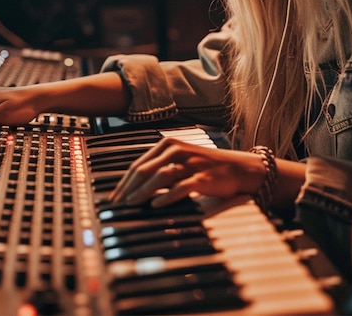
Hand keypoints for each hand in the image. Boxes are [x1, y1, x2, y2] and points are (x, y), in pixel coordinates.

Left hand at [109, 137, 266, 207]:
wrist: (238, 168)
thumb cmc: (206, 166)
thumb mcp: (180, 160)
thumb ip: (159, 168)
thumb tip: (133, 186)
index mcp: (168, 144)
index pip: (138, 164)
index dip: (123, 182)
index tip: (113, 198)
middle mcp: (177, 150)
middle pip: (144, 170)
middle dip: (128, 188)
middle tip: (117, 205)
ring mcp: (190, 163)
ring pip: (159, 177)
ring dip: (142, 192)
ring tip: (131, 205)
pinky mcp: (202, 177)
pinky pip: (180, 187)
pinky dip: (166, 197)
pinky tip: (156, 206)